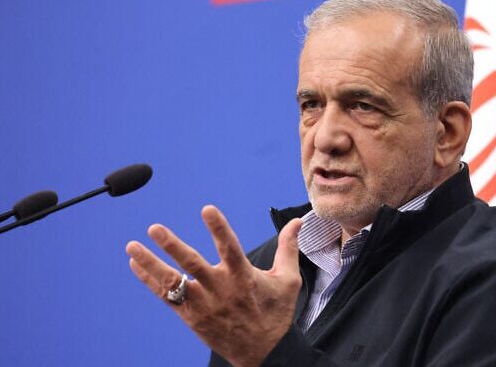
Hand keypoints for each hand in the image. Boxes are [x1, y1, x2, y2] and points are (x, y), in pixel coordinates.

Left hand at [126, 205, 302, 366]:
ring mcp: (203, 305)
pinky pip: (167, 298)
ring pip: (172, 282)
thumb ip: (288, 247)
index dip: (218, 228)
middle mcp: (220, 289)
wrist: (264, 353)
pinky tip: (137, 264)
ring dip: (151, 264)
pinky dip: (150, 281)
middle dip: (172, 246)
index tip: (206, 209)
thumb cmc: (276, 314)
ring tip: (132, 247)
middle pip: (192, 265)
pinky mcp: (192, 317)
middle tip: (155, 229)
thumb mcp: (288, 280)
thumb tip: (297, 221)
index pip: (230, 247)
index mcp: (243, 277)